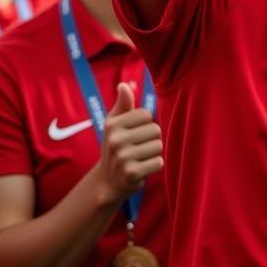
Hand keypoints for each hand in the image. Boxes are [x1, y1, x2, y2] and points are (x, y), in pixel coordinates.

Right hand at [96, 82, 164, 205]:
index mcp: (112, 125)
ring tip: (140, 157)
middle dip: (151, 139)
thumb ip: (123, 104)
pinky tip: (142, 168)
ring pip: (158, 146)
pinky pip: (158, 162)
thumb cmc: (115, 146)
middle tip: (138, 148)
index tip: (134, 133)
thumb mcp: (114, 124)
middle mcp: (115, 140)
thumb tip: (125, 85)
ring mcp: (123, 158)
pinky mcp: (132, 174)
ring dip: (153, 153)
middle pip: (155, 130)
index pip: (147, 115)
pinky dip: (154, 165)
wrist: (108, 181)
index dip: (145, 124)